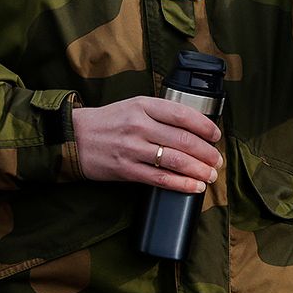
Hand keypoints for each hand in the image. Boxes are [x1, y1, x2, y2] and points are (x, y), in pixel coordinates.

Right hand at [73, 96, 222, 193]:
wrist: (75, 137)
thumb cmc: (109, 121)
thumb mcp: (134, 106)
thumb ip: (160, 113)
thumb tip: (194, 127)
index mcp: (143, 105)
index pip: (182, 114)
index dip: (204, 126)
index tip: (216, 135)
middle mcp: (139, 125)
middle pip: (183, 140)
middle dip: (206, 153)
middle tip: (217, 161)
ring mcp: (132, 148)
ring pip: (175, 161)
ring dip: (198, 170)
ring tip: (210, 175)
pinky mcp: (126, 170)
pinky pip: (160, 179)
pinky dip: (180, 185)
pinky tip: (194, 187)